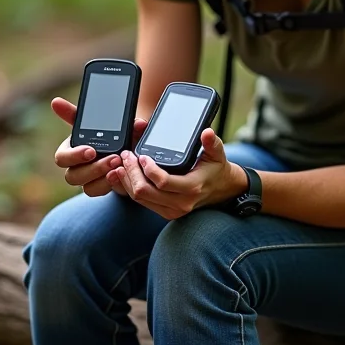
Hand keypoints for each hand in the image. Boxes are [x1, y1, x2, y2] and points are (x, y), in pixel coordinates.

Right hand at [51, 97, 147, 196]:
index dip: (73, 155)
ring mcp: (88, 180)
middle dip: (94, 168)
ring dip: (103, 179)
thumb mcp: (120, 127)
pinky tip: (122, 177)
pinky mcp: (100, 188)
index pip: (62, 156)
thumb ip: (127, 124)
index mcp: (74, 148)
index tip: (91, 150)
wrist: (130, 153)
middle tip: (114, 159)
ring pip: (86, 187)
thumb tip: (141, 123)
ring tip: (119, 169)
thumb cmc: (118, 136)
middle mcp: (78, 166)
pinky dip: (111, 185)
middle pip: (72, 176)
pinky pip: (101, 192)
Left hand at [110, 128, 246, 219]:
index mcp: (192, 187)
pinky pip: (143, 202)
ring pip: (140, 199)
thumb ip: (212, 142)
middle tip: (126, 156)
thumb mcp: (218, 153)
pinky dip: (131, 189)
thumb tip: (207, 132)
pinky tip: (126, 176)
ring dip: (128, 181)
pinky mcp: (165, 212)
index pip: (162, 182)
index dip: (148, 169)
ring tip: (122, 164)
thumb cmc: (217, 169)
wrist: (222, 190)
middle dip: (132, 173)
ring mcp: (172, 210)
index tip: (141, 155)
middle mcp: (180, 203)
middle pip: (145, 192)